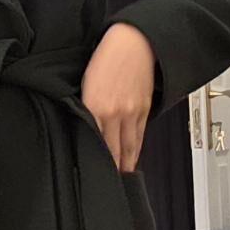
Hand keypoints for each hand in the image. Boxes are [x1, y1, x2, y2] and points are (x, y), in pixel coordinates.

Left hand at [81, 22, 156, 171]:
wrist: (134, 43)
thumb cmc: (106, 59)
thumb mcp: (86, 84)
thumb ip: (86, 109)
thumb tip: (85, 130)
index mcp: (96, 108)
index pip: (96, 144)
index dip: (97, 163)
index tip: (94, 177)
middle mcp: (115, 114)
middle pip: (114, 151)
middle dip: (113, 170)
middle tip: (109, 186)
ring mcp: (132, 113)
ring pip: (130, 147)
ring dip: (126, 164)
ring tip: (122, 179)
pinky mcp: (144, 110)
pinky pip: (140, 136)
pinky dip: (136, 150)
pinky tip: (133, 159)